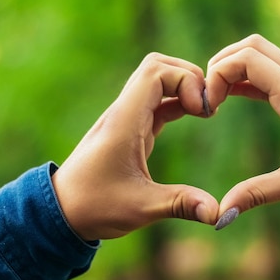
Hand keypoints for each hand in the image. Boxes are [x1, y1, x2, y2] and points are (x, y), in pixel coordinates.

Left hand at [51, 53, 218, 240]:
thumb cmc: (94, 206)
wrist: (61, 211)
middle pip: (158, 66)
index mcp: (124, 122)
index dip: (186, 80)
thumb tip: (218, 213)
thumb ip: (181, 204)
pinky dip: (178, 101)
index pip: (156, 71)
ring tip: (206, 112)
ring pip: (157, 81)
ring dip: (184, 87)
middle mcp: (124, 113)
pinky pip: (157, 101)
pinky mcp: (130, 130)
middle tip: (209, 106)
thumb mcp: (141, 207)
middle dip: (189, 77)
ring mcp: (126, 119)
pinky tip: (196, 115)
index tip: (203, 111)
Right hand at [205, 35, 279, 246]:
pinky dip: (250, 81)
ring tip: (216, 101)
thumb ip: (256, 195)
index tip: (208, 108)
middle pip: (253, 46)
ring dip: (236, 70)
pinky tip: (236, 100)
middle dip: (222, 63)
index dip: (218, 74)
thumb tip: (219, 217)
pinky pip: (274, 76)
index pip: (248, 59)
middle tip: (207, 98)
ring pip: (265, 57)